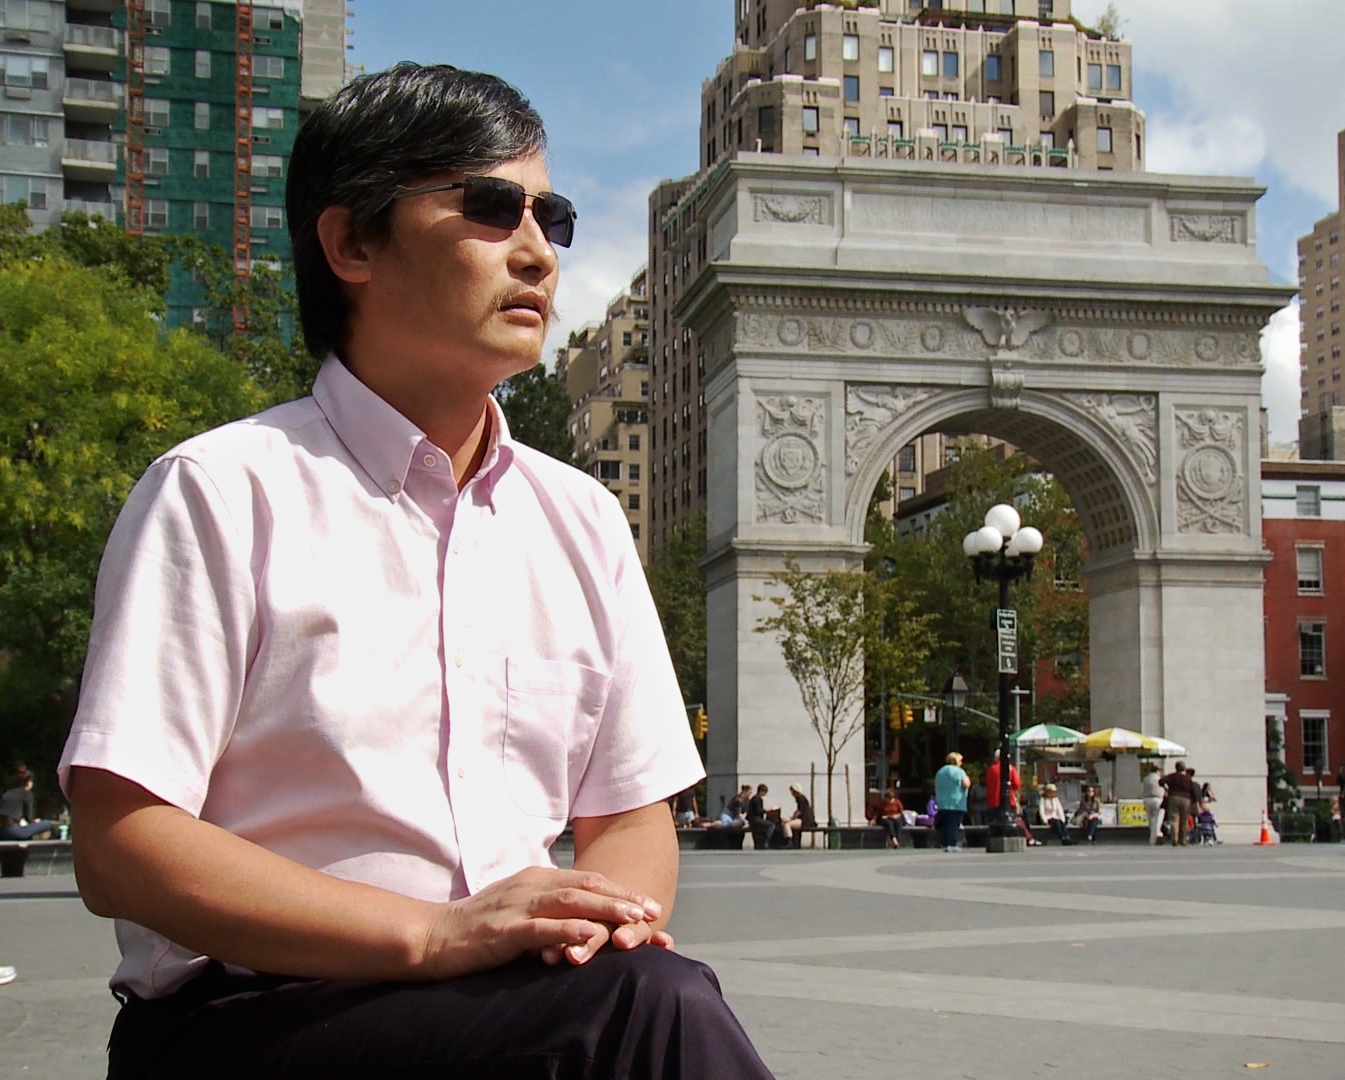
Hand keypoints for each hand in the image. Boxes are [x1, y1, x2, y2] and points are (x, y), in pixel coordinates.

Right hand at [419, 866, 661, 979]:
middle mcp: (531, 885)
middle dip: (622, 897)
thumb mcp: (518, 910)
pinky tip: (589, 934)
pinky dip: (568, 929)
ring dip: (606, 908)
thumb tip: (582, 918)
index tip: (647, 903)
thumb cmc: (477, 927)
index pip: (586, 880)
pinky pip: (541, 927)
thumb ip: (548, 910)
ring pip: (570, 901)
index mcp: (536, 878)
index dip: (619, 890)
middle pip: (586, 885)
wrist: (433, 936)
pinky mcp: (504, 929)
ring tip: (634, 918)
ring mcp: (517, 905)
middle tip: (653, 909)